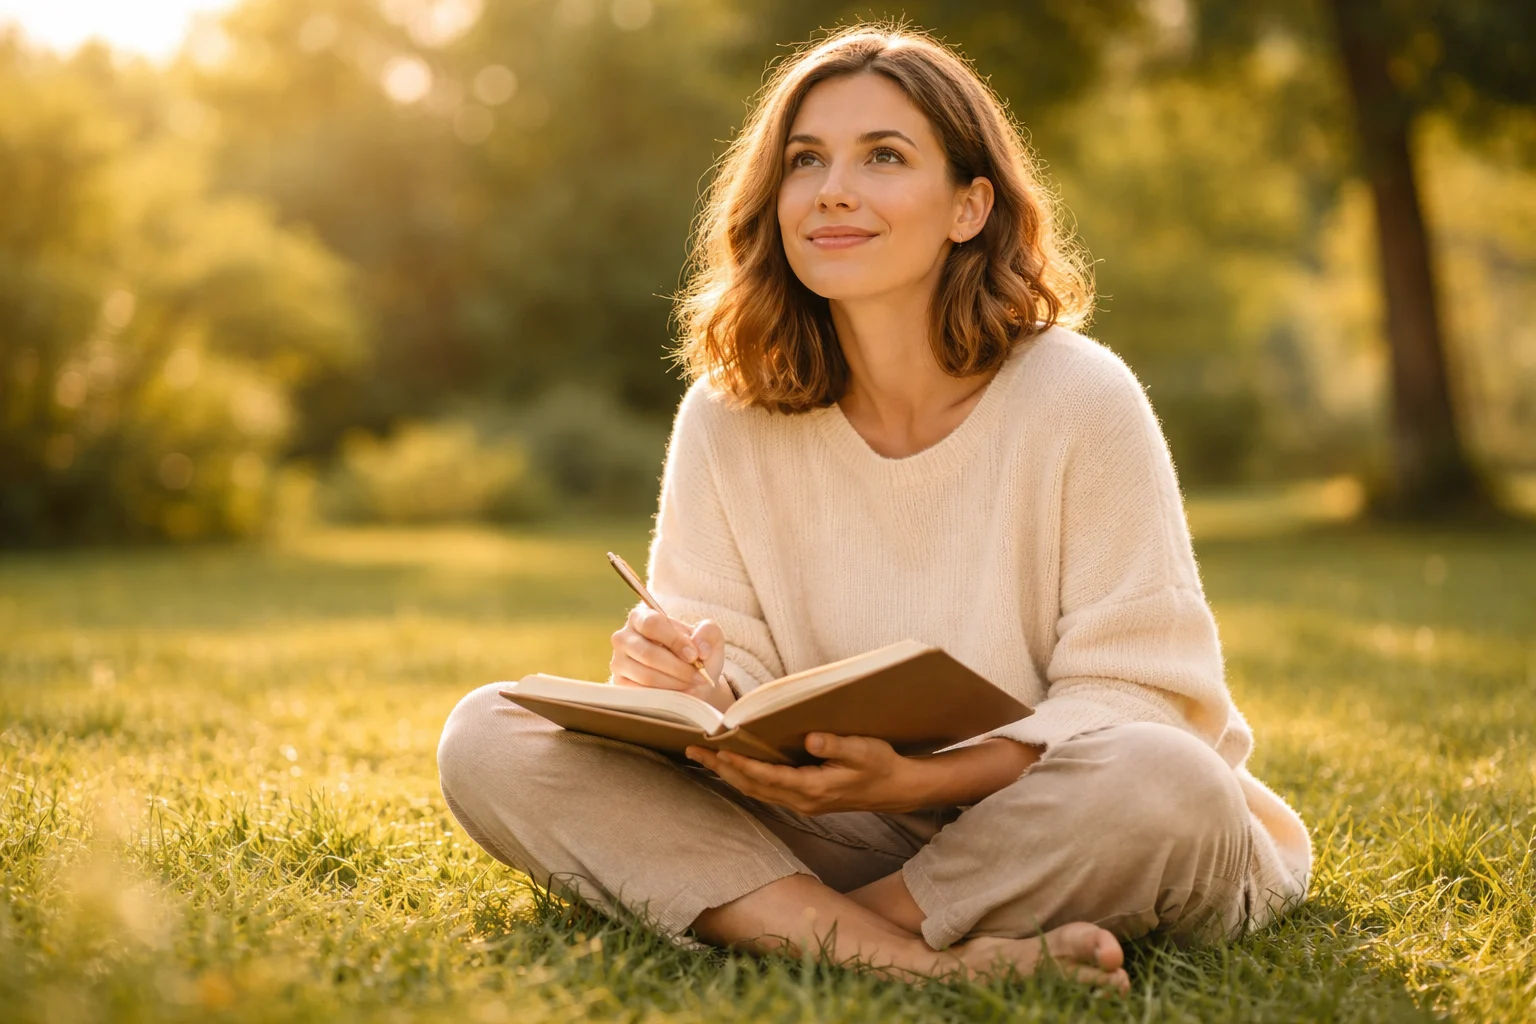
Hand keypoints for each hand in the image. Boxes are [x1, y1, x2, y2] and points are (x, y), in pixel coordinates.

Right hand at [610, 604, 730, 709]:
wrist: (688, 680)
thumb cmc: (694, 655)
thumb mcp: (708, 638)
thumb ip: (709, 633)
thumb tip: (701, 647)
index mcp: (641, 617)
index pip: (652, 624)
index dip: (675, 640)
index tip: (694, 656)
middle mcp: (623, 638)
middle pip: (648, 653)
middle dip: (678, 668)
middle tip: (700, 676)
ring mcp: (618, 662)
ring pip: (646, 676)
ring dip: (675, 683)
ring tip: (693, 685)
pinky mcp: (620, 685)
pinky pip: (641, 694)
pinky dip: (665, 696)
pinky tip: (680, 695)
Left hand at [684, 733, 920, 814]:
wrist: (896, 789)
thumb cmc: (881, 766)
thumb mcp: (865, 751)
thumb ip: (837, 745)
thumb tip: (811, 739)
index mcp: (814, 789)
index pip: (767, 777)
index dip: (741, 764)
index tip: (718, 750)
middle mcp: (802, 800)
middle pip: (752, 786)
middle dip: (721, 769)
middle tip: (693, 751)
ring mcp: (802, 802)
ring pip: (755, 791)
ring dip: (728, 774)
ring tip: (704, 758)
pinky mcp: (804, 799)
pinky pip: (765, 791)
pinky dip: (745, 778)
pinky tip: (734, 767)